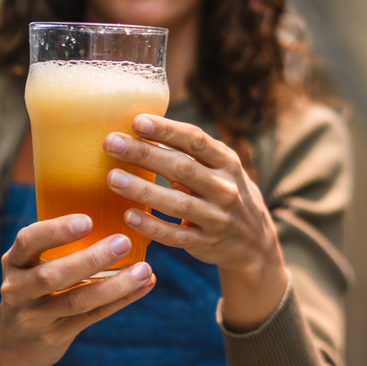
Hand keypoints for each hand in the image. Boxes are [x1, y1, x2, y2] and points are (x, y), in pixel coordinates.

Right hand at [0, 214, 154, 365]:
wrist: (14, 345)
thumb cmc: (33, 289)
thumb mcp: (31, 265)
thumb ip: (59, 246)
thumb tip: (118, 217)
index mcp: (14, 261)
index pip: (28, 241)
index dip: (56, 231)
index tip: (87, 220)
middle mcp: (18, 289)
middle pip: (52, 275)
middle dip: (90, 259)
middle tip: (123, 242)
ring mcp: (35, 316)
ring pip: (77, 301)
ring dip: (114, 285)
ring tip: (144, 269)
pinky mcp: (55, 336)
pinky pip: (91, 317)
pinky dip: (120, 301)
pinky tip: (143, 286)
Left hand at [103, 114, 286, 330]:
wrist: (255, 243)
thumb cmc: (225, 193)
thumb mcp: (220, 169)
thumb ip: (189, 153)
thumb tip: (141, 129)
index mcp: (227, 163)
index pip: (196, 140)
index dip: (167, 130)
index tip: (138, 121)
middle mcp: (225, 189)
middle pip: (182, 168)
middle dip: (144, 154)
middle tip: (111, 143)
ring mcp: (216, 218)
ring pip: (177, 203)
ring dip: (143, 190)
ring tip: (113, 178)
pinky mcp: (204, 244)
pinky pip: (174, 235)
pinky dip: (151, 226)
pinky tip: (128, 216)